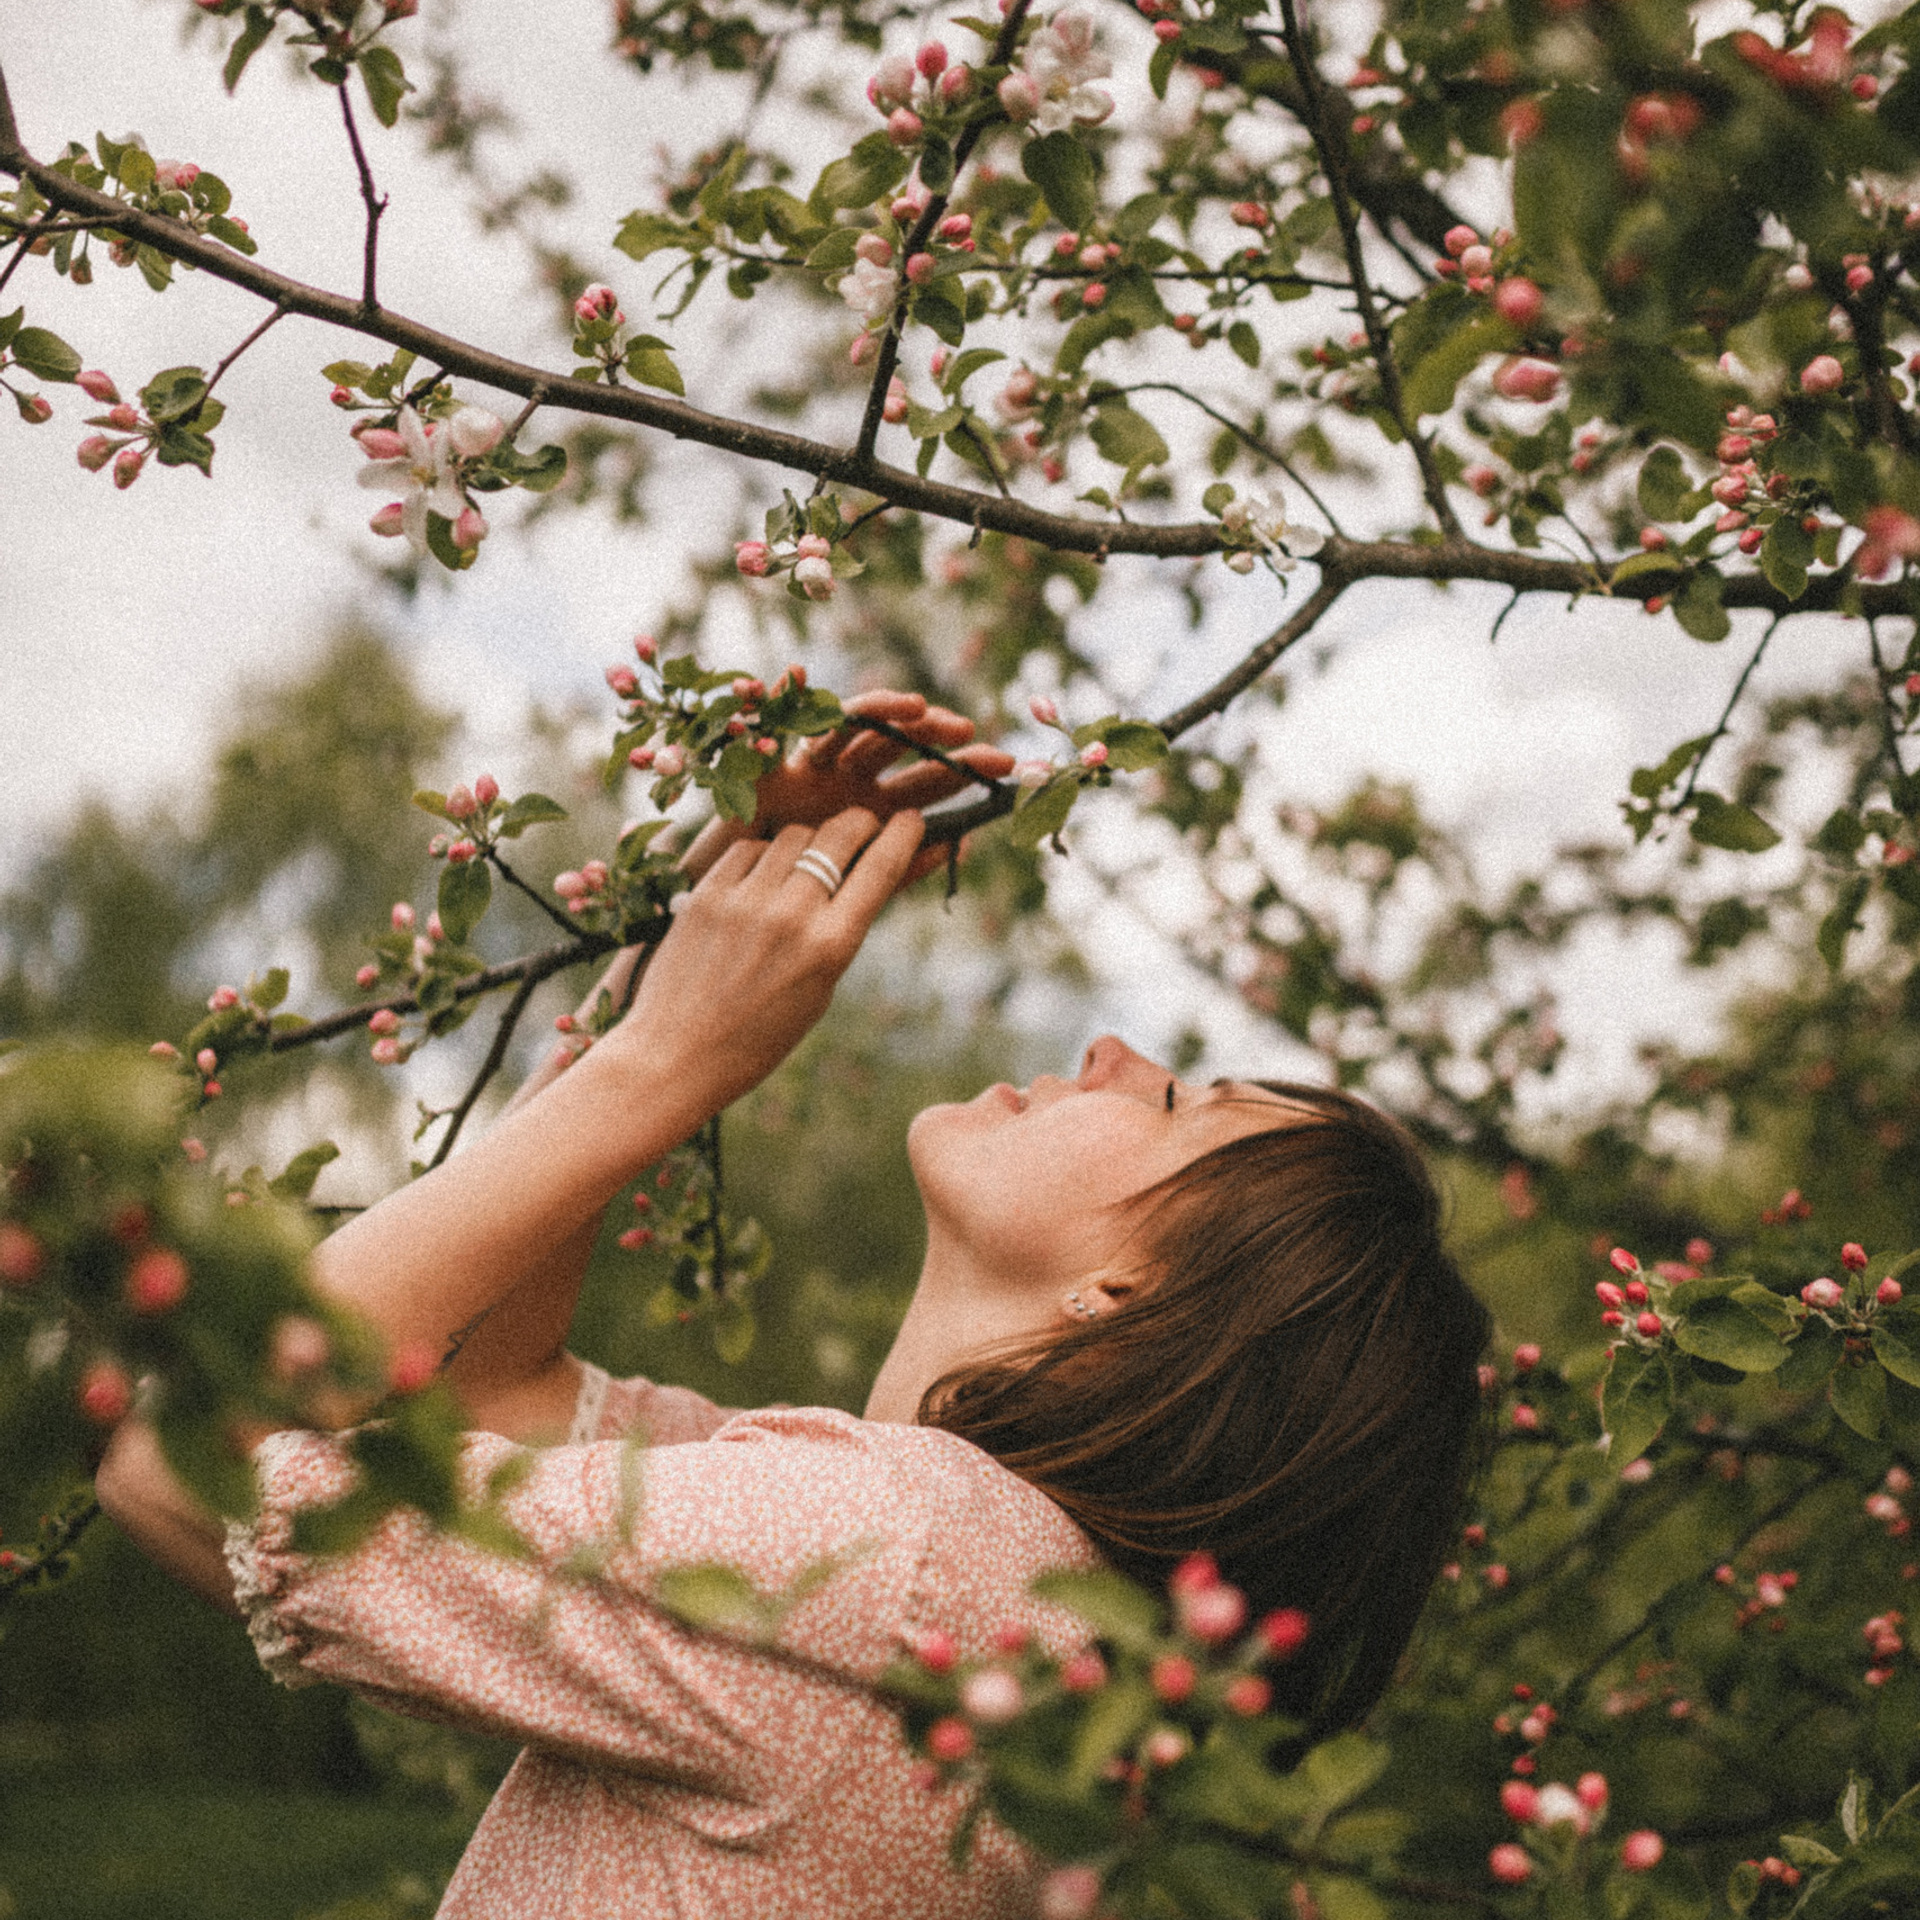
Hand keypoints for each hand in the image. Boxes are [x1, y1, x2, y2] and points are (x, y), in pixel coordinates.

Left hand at [607, 809, 925, 1121]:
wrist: (678, 1054)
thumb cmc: (760, 1034)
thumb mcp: (820, 988)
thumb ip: (844, 930)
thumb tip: (876, 877)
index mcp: (830, 947)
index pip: (881, 868)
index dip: (903, 835)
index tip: (911, 821)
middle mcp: (791, 916)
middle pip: (839, 834)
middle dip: (860, 822)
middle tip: (863, 826)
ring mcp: (745, 901)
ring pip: (794, 835)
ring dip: (809, 840)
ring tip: (806, 863)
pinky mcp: (705, 894)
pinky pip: (749, 848)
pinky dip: (763, 853)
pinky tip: (762, 876)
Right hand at [757, 690, 1010, 882]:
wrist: (748, 905)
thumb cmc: (804, 893)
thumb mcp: (860, 879)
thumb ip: (907, 864)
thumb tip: (965, 843)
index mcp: (878, 806)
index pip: (928, 779)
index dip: (965, 767)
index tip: (1003, 763)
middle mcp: (850, 777)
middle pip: (898, 743)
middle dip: (933, 732)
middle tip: (965, 728)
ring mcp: (814, 765)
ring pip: (852, 726)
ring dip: (882, 708)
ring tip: (914, 704)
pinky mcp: (771, 761)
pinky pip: (777, 722)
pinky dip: (783, 692)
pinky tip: (797, 674)